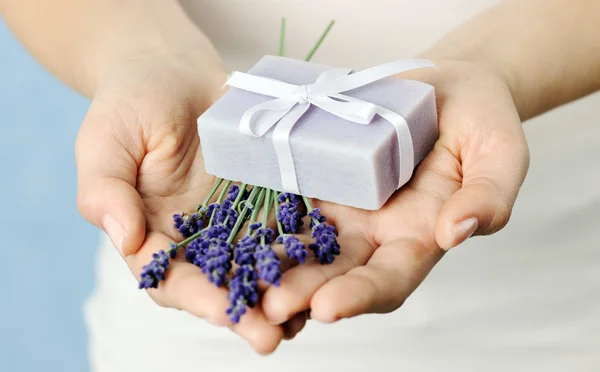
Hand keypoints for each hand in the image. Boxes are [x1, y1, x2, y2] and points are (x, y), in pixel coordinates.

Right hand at [75, 50, 293, 352]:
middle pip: (221, 283)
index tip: (223, 312)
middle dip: (246, 311)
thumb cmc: (131, 105)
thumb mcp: (107, 141)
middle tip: (272, 337)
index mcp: (153, 236)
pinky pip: (287, 226)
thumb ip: (105, 190)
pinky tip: (328, 267)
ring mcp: (236, 221)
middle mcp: (198, 239)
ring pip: (259, 264)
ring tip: (308, 314)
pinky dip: (306, 249)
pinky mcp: (267, 199)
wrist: (173, 73)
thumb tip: (123, 237)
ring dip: (282, 291)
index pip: (172, 277)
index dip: (196, 297)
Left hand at [260, 59, 529, 323]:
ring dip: (273, 265)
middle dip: (303, 292)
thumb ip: (488, 195)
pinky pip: (287, 202)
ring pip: (302, 245)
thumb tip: (458, 231)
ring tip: (239, 279)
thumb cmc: (479, 121)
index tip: (327, 308)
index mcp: (417, 238)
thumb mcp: (499, 153)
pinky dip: (261, 218)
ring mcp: (341, 208)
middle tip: (270, 306)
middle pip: (335, 273)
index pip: (389, 279)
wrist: (442, 89)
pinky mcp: (317, 179)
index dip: (360, 295)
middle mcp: (373, 234)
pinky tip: (232, 227)